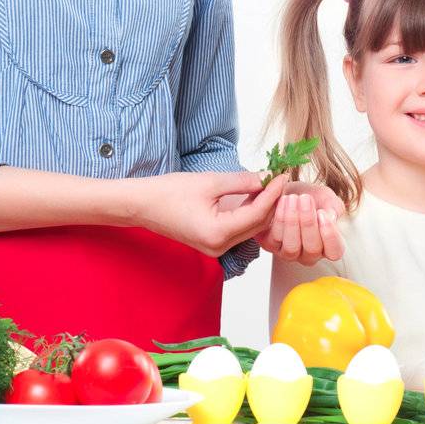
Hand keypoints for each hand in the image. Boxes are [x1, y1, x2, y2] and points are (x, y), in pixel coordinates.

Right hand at [130, 171, 288, 257]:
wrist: (142, 205)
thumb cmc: (168, 193)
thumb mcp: (209, 182)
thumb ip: (242, 182)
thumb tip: (267, 178)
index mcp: (218, 233)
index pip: (258, 214)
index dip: (273, 193)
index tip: (282, 175)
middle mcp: (219, 247)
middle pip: (258, 225)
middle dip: (272, 202)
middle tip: (280, 179)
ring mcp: (215, 248)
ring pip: (251, 229)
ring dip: (263, 208)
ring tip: (271, 186)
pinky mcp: (212, 243)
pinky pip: (239, 230)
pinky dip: (250, 214)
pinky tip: (255, 197)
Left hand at [257, 182, 345, 264]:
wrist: (289, 191)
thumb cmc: (312, 197)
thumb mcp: (327, 197)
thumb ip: (334, 207)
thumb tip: (330, 217)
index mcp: (328, 246)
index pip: (334, 252)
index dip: (329, 234)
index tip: (322, 212)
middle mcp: (310, 255)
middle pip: (312, 249)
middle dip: (308, 222)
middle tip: (305, 198)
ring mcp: (290, 253)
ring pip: (292, 247)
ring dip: (292, 221)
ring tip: (292, 198)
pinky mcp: (272, 246)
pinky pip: (276, 238)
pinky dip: (280, 218)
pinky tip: (283, 201)